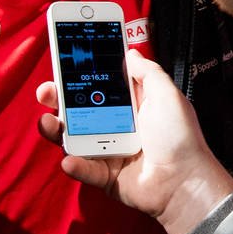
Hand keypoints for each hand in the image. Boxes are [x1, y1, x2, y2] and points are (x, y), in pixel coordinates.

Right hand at [36, 49, 232, 233]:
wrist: (185, 181)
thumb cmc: (180, 138)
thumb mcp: (167, 94)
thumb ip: (147, 72)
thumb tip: (130, 53)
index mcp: (130, 105)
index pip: (99, 85)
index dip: (81, 73)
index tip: (64, 60)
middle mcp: (115, 125)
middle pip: (79, 109)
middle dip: (59, 99)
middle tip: (47, 91)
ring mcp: (107, 150)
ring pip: (74, 138)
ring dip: (56, 130)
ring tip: (48, 122)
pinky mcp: (105, 175)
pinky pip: (84, 169)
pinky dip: (75, 164)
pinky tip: (70, 158)